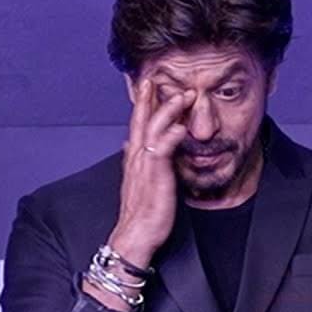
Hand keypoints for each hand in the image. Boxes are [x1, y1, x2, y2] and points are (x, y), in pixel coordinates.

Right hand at [107, 78, 195, 267]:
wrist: (135, 235)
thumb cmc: (142, 212)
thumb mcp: (139, 181)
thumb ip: (137, 161)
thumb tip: (130, 146)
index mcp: (135, 158)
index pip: (137, 124)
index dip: (142, 104)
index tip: (147, 86)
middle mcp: (136, 158)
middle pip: (141, 120)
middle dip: (148, 98)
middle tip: (154, 77)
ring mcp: (144, 165)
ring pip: (152, 130)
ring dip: (167, 111)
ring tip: (181, 96)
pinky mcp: (155, 176)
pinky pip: (162, 152)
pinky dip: (171, 137)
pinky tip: (182, 127)